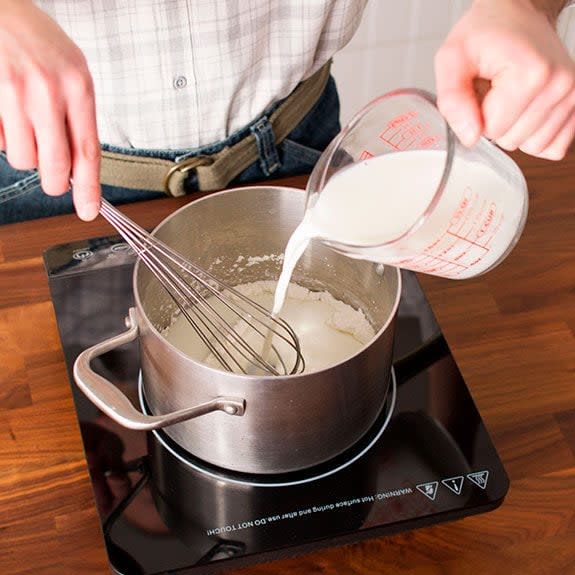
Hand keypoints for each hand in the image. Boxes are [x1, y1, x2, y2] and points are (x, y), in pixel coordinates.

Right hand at [0, 0, 100, 218]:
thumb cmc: (37, 41)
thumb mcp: (73, 73)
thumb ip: (79, 117)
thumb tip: (81, 166)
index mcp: (77, 85)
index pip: (87, 151)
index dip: (89, 188)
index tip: (89, 210)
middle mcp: (47, 90)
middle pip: (55, 165)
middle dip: (55, 183)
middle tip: (55, 180)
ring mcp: (12, 94)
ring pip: (23, 159)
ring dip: (26, 153)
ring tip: (26, 126)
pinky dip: (5, 137)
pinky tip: (8, 113)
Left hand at [435, 0, 574, 159]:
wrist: (517, 14)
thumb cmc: (485, 34)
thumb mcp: (452, 59)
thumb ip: (452, 100)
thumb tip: (470, 136)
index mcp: (531, 73)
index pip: (493, 130)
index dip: (478, 116)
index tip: (482, 89)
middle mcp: (559, 85)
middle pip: (513, 141)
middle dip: (496, 123)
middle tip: (496, 91)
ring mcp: (573, 96)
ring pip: (533, 147)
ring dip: (515, 130)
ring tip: (511, 98)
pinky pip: (552, 147)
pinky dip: (535, 135)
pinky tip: (527, 111)